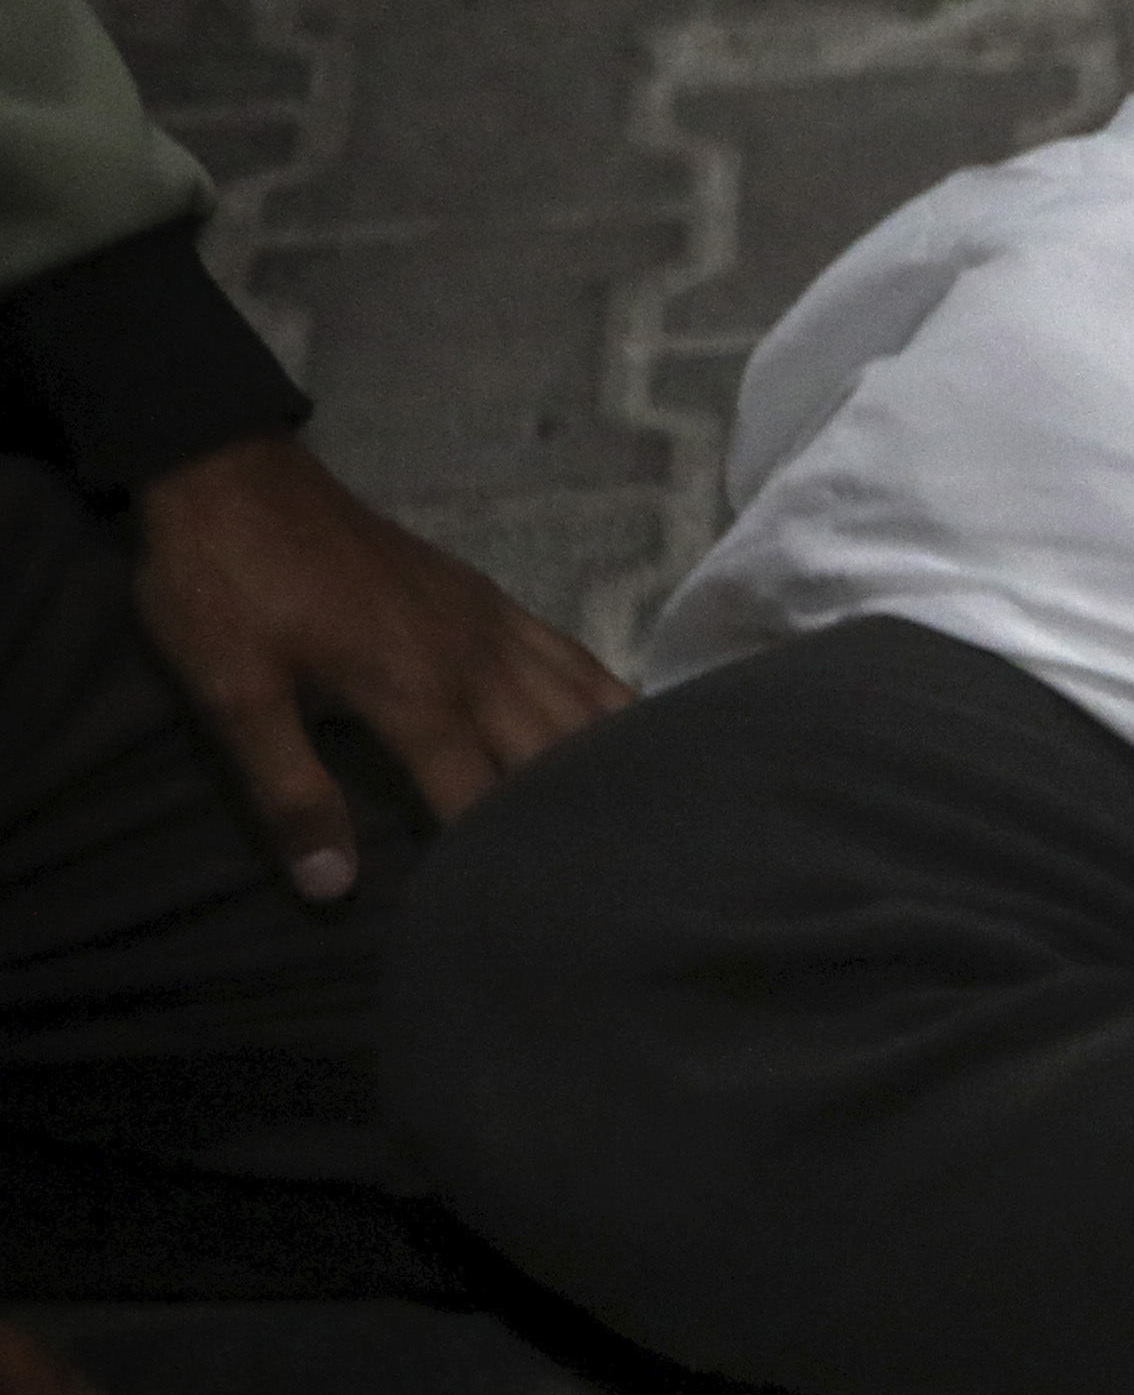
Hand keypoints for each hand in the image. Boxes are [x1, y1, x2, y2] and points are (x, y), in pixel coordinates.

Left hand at [127, 434, 626, 900]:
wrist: (234, 475)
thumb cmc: (226, 588)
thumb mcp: (230, 692)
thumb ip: (289, 790)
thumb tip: (335, 888)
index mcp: (417, 695)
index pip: (481, 802)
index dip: (505, 864)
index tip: (534, 918)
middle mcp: (477, 665)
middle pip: (555, 758)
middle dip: (581, 824)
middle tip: (612, 887)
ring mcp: (493, 628)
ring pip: (584, 706)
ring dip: (615, 767)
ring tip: (647, 825)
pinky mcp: (491, 601)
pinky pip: (574, 657)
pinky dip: (611, 701)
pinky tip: (630, 731)